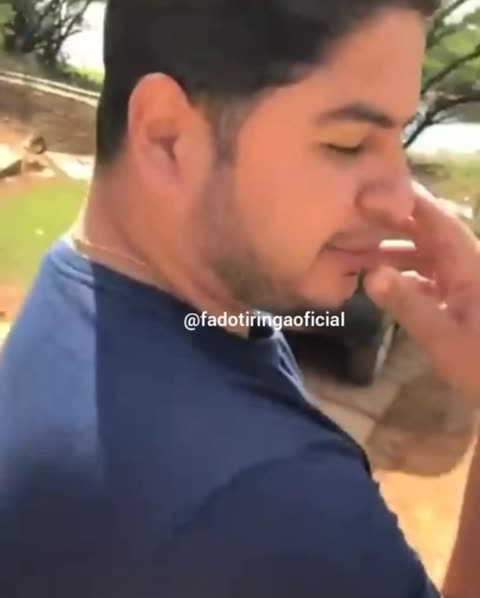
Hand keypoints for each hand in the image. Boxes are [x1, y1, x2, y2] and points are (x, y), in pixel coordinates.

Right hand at [361, 182, 479, 398]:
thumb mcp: (443, 337)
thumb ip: (408, 303)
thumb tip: (371, 273)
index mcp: (468, 265)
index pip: (435, 219)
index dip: (403, 201)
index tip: (368, 192)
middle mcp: (467, 266)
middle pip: (428, 232)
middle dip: (392, 222)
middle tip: (353, 215)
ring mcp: (465, 283)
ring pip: (426, 254)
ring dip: (395, 249)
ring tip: (358, 249)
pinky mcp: (461, 299)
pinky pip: (429, 275)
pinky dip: (404, 273)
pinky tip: (383, 281)